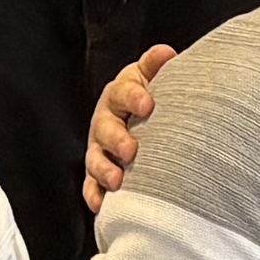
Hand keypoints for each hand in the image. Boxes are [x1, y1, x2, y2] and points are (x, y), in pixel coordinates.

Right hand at [81, 41, 173, 212]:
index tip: (147, 104)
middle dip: (116, 139)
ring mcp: (99, 148)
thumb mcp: (151, 78)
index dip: (133, 97)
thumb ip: (155, 66)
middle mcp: (105, 121)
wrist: (142, 118)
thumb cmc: (150, 98)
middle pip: (105, 128)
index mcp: (119, 95)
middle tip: (131, 150)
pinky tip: (102, 205)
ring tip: (117, 180)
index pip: (122, 92)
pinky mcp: (98, 173)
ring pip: (95, 159)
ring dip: (104, 170)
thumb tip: (167, 53)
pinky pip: (91, 186)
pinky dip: (95, 195)